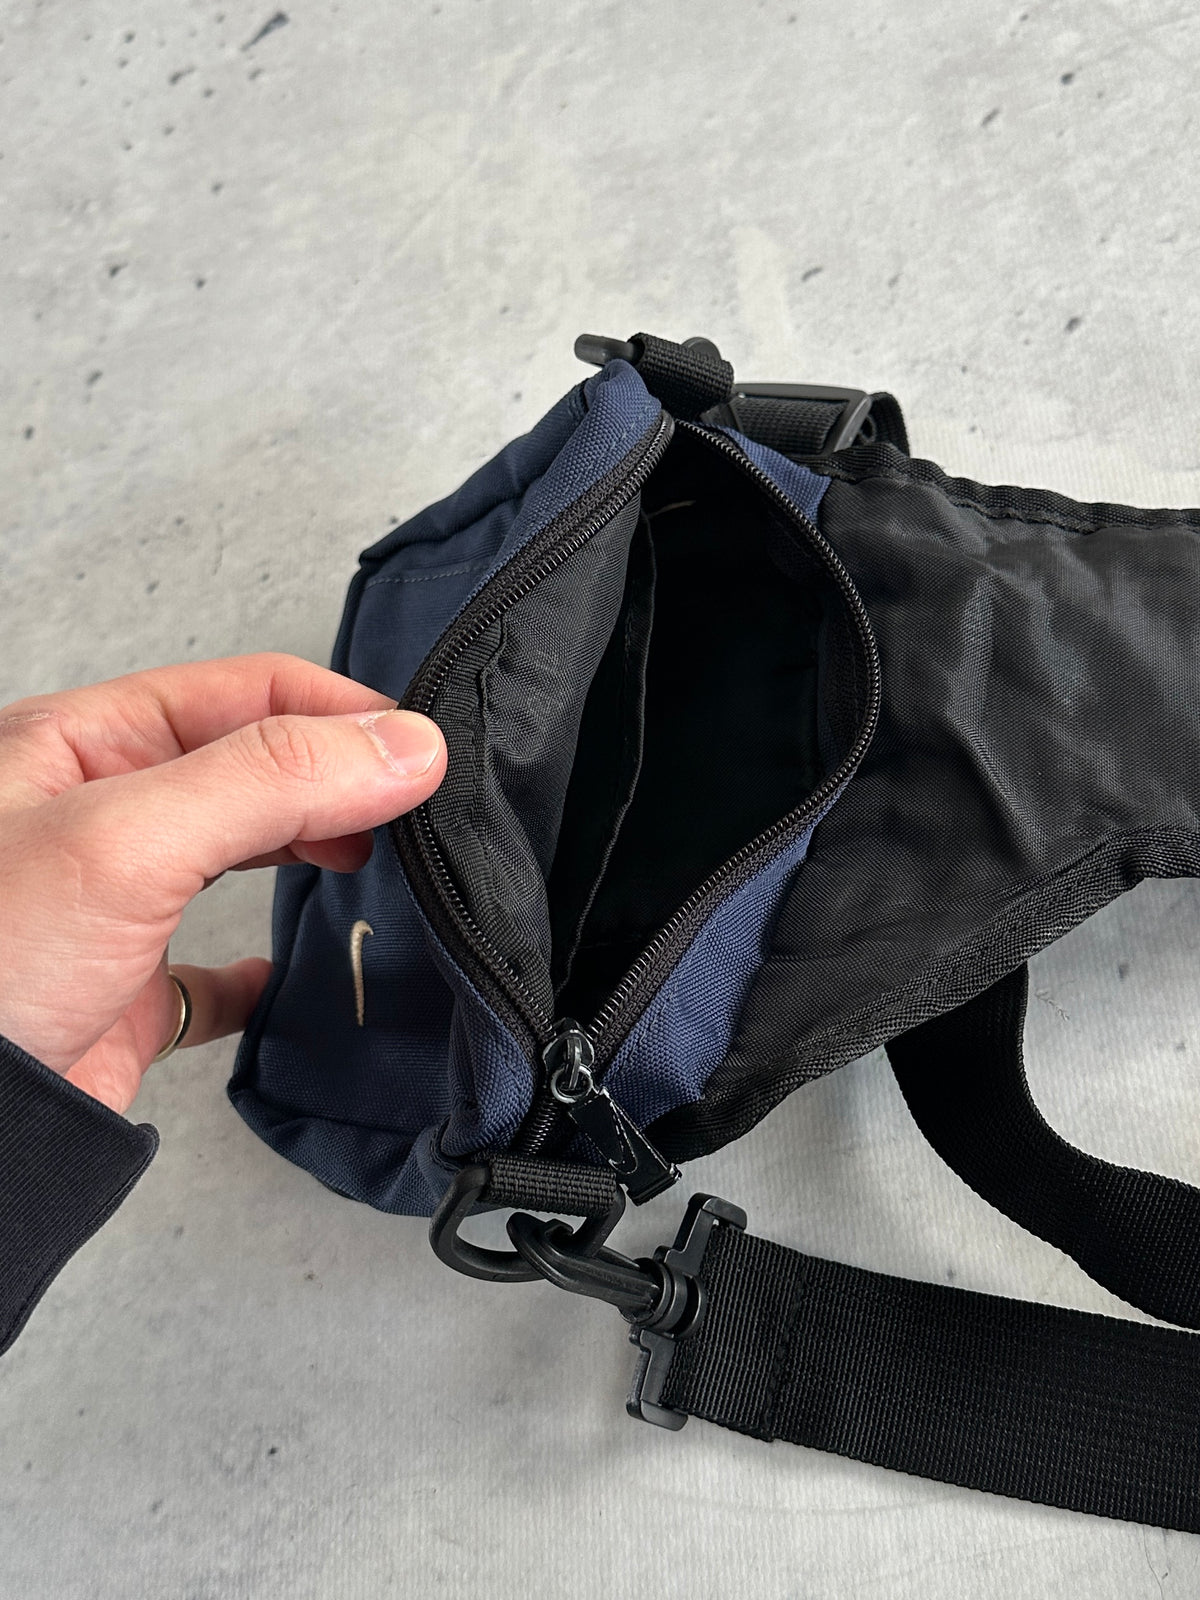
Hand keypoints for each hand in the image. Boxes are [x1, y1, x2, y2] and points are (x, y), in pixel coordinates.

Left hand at [0, 653, 445, 1115]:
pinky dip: (255, 968)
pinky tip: (278, 971)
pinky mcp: (122, 992)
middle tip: (411, 809)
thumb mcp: (130, 841)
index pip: (246, 693)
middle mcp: (99, 814)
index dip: (341, 712)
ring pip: (237, 851)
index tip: (421, 750)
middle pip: (252, 765)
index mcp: (84, 744)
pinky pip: (205, 969)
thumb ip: (270, 781)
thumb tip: (403, 745)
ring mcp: (112, 904)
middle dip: (337, 777)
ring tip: (369, 861)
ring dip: (309, 849)